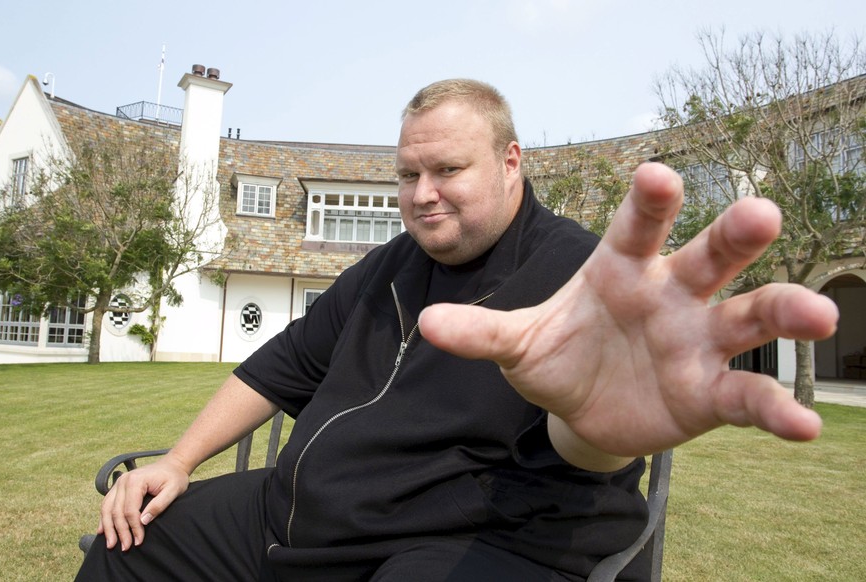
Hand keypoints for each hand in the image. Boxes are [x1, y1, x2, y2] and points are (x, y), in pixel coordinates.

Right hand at [97, 456, 189, 550]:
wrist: (172, 465)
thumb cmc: (174, 477)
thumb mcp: (174, 490)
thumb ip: (159, 505)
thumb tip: (143, 521)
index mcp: (136, 480)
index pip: (130, 510)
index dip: (134, 528)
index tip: (139, 541)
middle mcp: (123, 481)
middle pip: (116, 511)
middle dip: (120, 532)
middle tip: (125, 548)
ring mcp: (119, 483)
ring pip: (107, 509)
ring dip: (108, 528)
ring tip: (111, 544)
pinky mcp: (118, 487)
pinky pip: (107, 504)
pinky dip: (104, 518)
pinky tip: (103, 530)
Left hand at [419, 162, 837, 462]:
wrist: (583, 408)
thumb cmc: (558, 356)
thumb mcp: (518, 343)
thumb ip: (482, 330)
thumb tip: (428, 323)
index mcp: (620, 270)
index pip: (636, 227)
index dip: (649, 203)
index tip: (658, 174)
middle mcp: (670, 294)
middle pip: (710, 256)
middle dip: (734, 235)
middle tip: (760, 214)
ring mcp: (697, 342)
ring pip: (749, 317)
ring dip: (783, 312)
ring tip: (816, 314)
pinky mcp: (710, 394)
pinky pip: (748, 397)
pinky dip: (774, 409)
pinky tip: (804, 426)